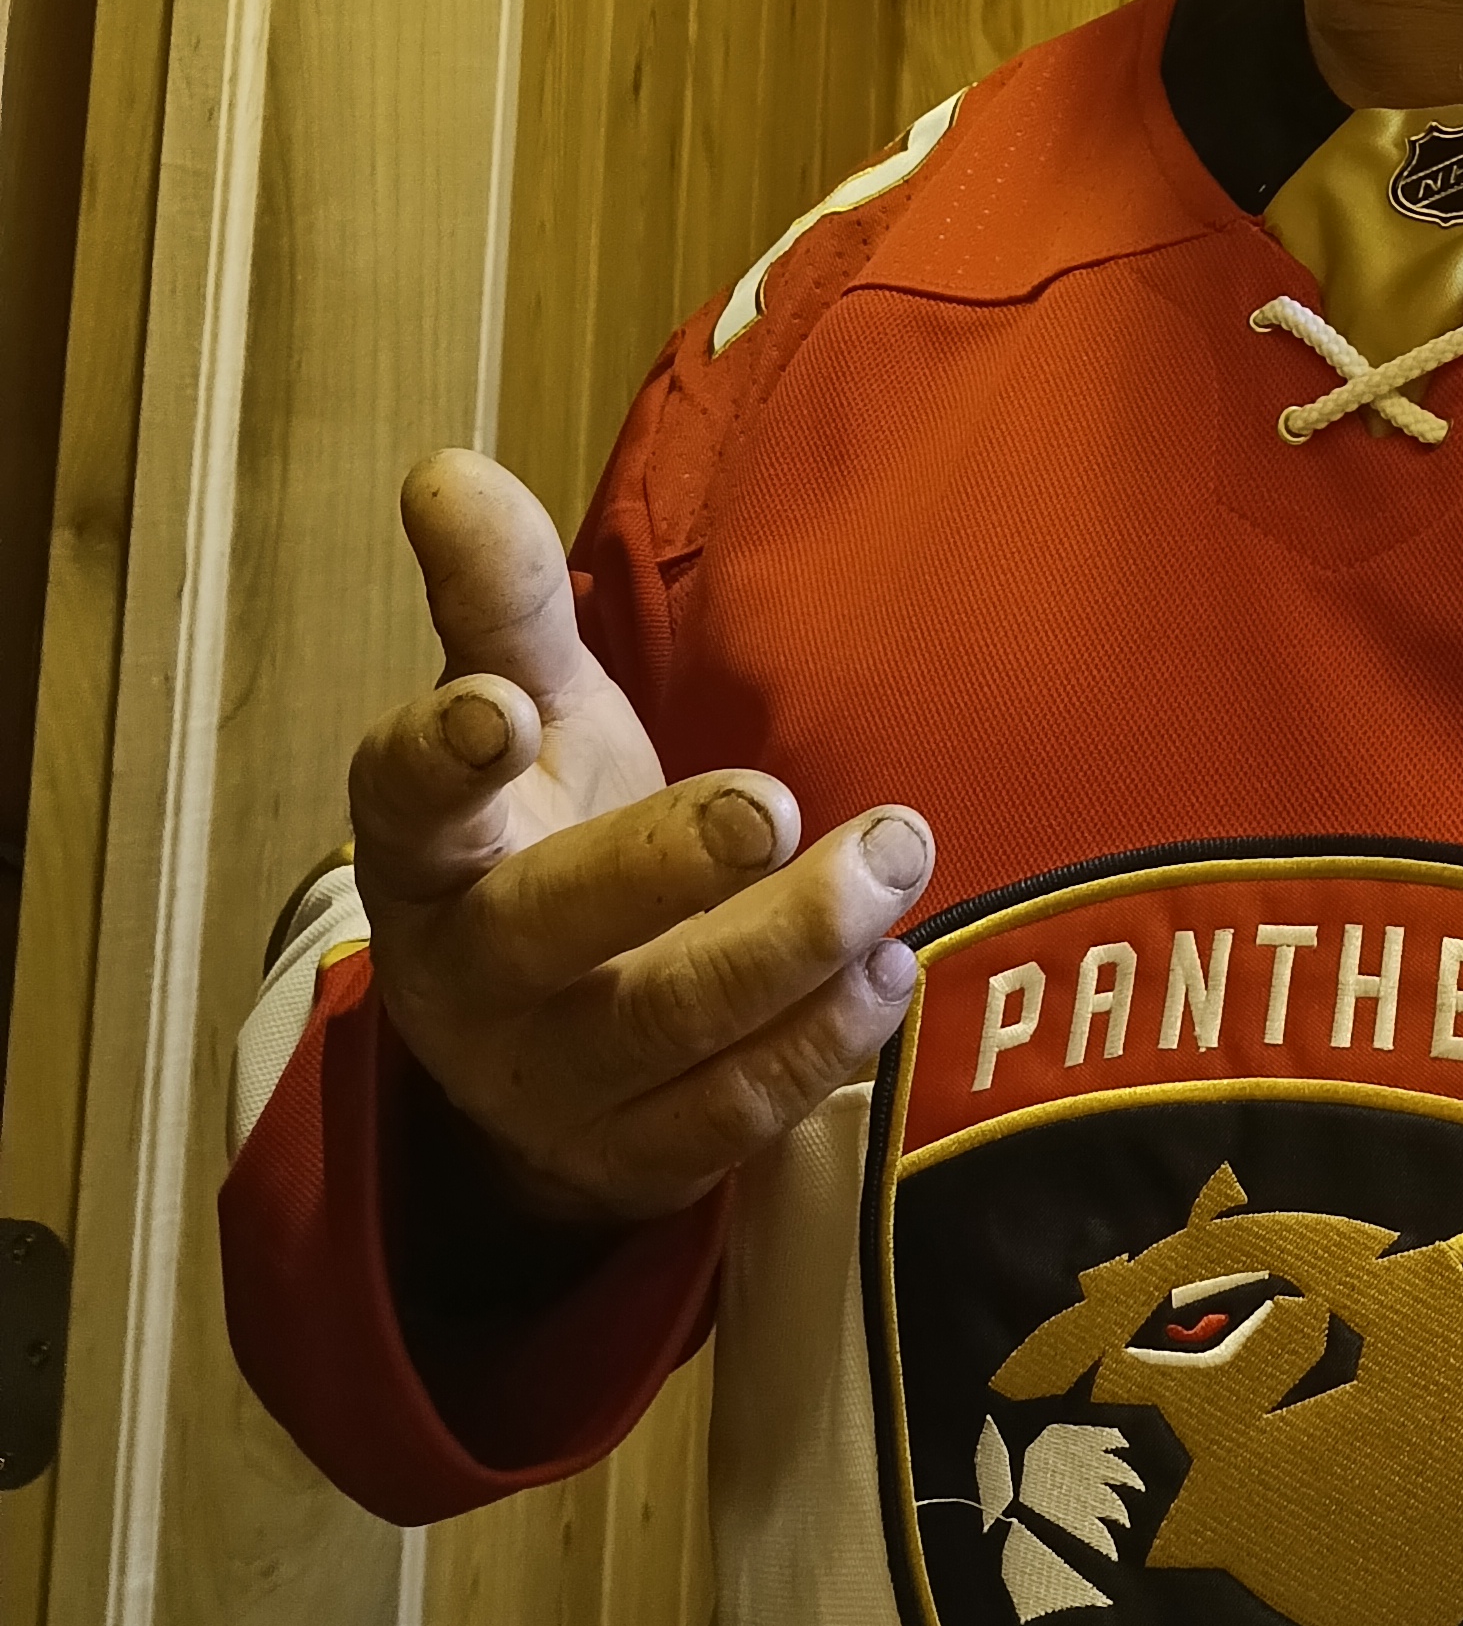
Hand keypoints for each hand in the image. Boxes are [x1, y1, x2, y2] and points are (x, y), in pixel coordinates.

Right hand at [346, 448, 932, 1224]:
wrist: (544, 1047)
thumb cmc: (548, 831)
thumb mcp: (530, 708)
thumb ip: (501, 599)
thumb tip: (443, 466)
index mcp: (429, 851)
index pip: (406, 800)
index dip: (442, 756)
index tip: (497, 709)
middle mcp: (474, 975)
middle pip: (550, 929)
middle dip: (664, 865)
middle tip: (776, 802)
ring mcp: (553, 1082)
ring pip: (663, 1029)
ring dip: (785, 947)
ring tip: (893, 858)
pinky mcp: (639, 1159)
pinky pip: (729, 1119)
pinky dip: (817, 1050)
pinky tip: (890, 972)